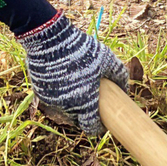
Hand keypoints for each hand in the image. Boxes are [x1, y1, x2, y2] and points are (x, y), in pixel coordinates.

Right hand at [18, 11, 127, 134]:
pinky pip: (52, 97)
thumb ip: (119, 75)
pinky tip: (61, 77)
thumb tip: (126, 89)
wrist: (50, 38)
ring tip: (75, 83)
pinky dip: (57, 92)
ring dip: (70, 102)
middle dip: (84, 112)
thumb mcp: (106, 58)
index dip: (97, 126)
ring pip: (64, 108)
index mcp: (85, 102)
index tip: (101, 119)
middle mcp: (67, 106)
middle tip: (88, 96)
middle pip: (77, 119)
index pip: (91, 128)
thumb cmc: (81, 49)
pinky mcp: (40, 90)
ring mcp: (52, 99)